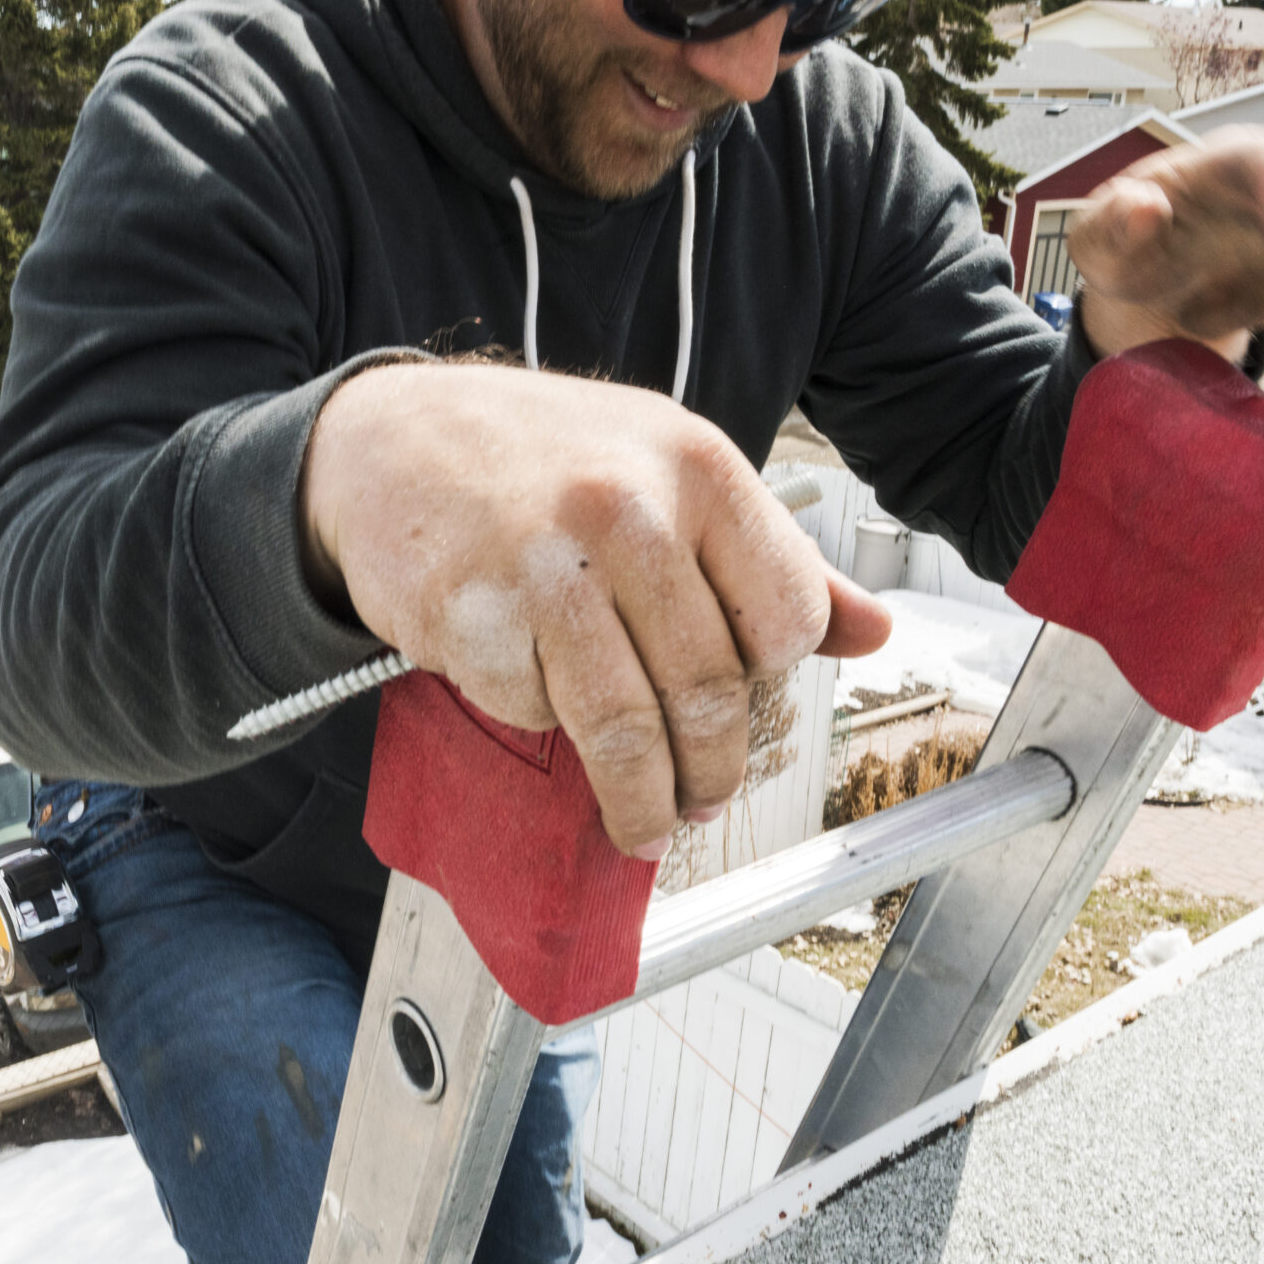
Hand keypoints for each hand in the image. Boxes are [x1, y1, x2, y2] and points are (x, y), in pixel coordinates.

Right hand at [300, 362, 891, 859]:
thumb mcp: (669, 471)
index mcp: (698, 465)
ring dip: (642, 797)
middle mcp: (627, 507)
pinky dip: (545, 726)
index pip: (787, 614)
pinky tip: (541, 704)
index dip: (775, 675)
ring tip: (645, 822)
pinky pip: (536, 711)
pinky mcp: (473, 613)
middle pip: (708, 685)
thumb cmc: (536, 456)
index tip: (751, 699)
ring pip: (625, 725)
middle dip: (711, 768)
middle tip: (703, 799)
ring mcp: (546, 562)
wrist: (389, 441)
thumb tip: (874, 630)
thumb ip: (772, 554)